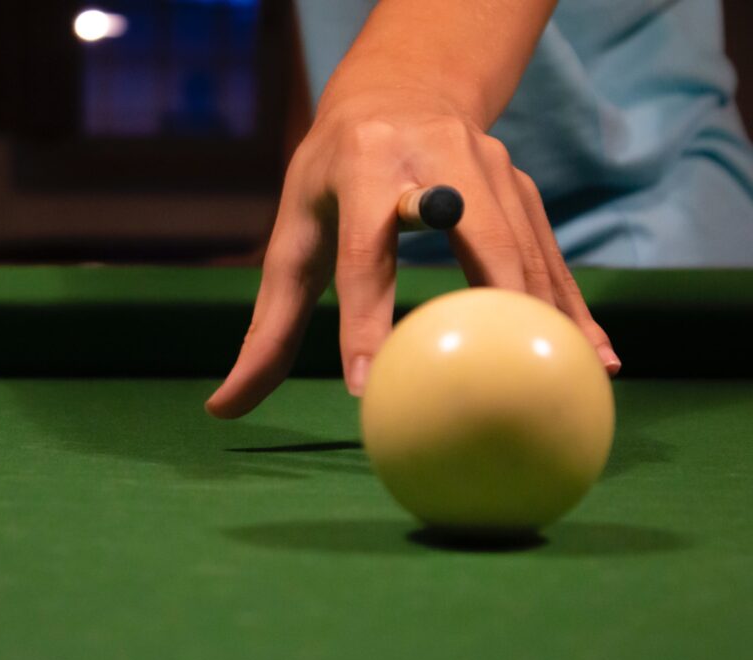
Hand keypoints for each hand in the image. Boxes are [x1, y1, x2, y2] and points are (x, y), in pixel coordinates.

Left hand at [205, 88, 620, 419]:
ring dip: (550, 313)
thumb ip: (266, 326)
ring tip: (573, 379)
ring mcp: (487, 169)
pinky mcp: (520, 185)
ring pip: (526, 246)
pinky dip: (572, 306)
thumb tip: (222, 409)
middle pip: (473, 233)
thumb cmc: (333, 176)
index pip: (363, 252)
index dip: (364, 317)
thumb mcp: (293, 235)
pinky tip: (596, 357)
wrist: (400, 91)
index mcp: (362, 168)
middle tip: (496, 379)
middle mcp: (432, 161)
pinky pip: (550, 253)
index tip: (365, 383)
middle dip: (489, 301)